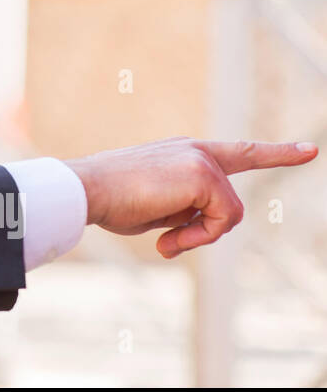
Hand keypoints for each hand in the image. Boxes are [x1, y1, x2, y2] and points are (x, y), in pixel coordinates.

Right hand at [65, 136, 316, 258]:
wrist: (86, 189)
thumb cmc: (109, 201)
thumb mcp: (155, 208)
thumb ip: (185, 211)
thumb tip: (202, 230)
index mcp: (181, 153)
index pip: (238, 152)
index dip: (276, 154)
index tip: (310, 151)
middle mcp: (196, 149)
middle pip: (233, 201)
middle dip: (207, 231)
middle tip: (176, 242)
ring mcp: (202, 159)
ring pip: (228, 215)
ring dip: (197, 237)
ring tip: (163, 240)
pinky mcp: (204, 174)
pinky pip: (223, 220)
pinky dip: (198, 237)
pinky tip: (167, 239)